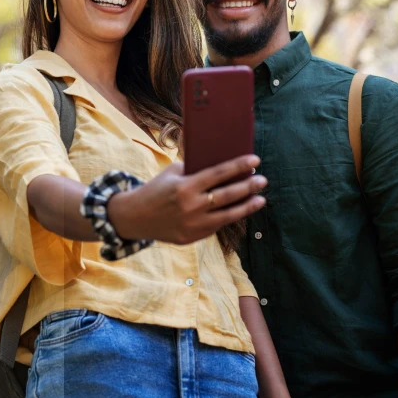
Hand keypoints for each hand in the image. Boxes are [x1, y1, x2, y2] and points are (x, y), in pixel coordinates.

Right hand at [108, 154, 266, 243]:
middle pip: (228, 195)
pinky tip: (240, 210)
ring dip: (247, 207)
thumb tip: (222, 167)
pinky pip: (217, 226)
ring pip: (228, 216)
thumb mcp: (171, 174)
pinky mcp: (192, 237)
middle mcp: (191, 206)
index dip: (239, 166)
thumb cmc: (155, 190)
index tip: (255, 160)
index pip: (218, 174)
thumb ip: (193, 170)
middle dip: (249, 186)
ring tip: (260, 199)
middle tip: (262, 180)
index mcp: (185, 186)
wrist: (134, 217)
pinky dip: (230, 217)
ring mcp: (193, 224)